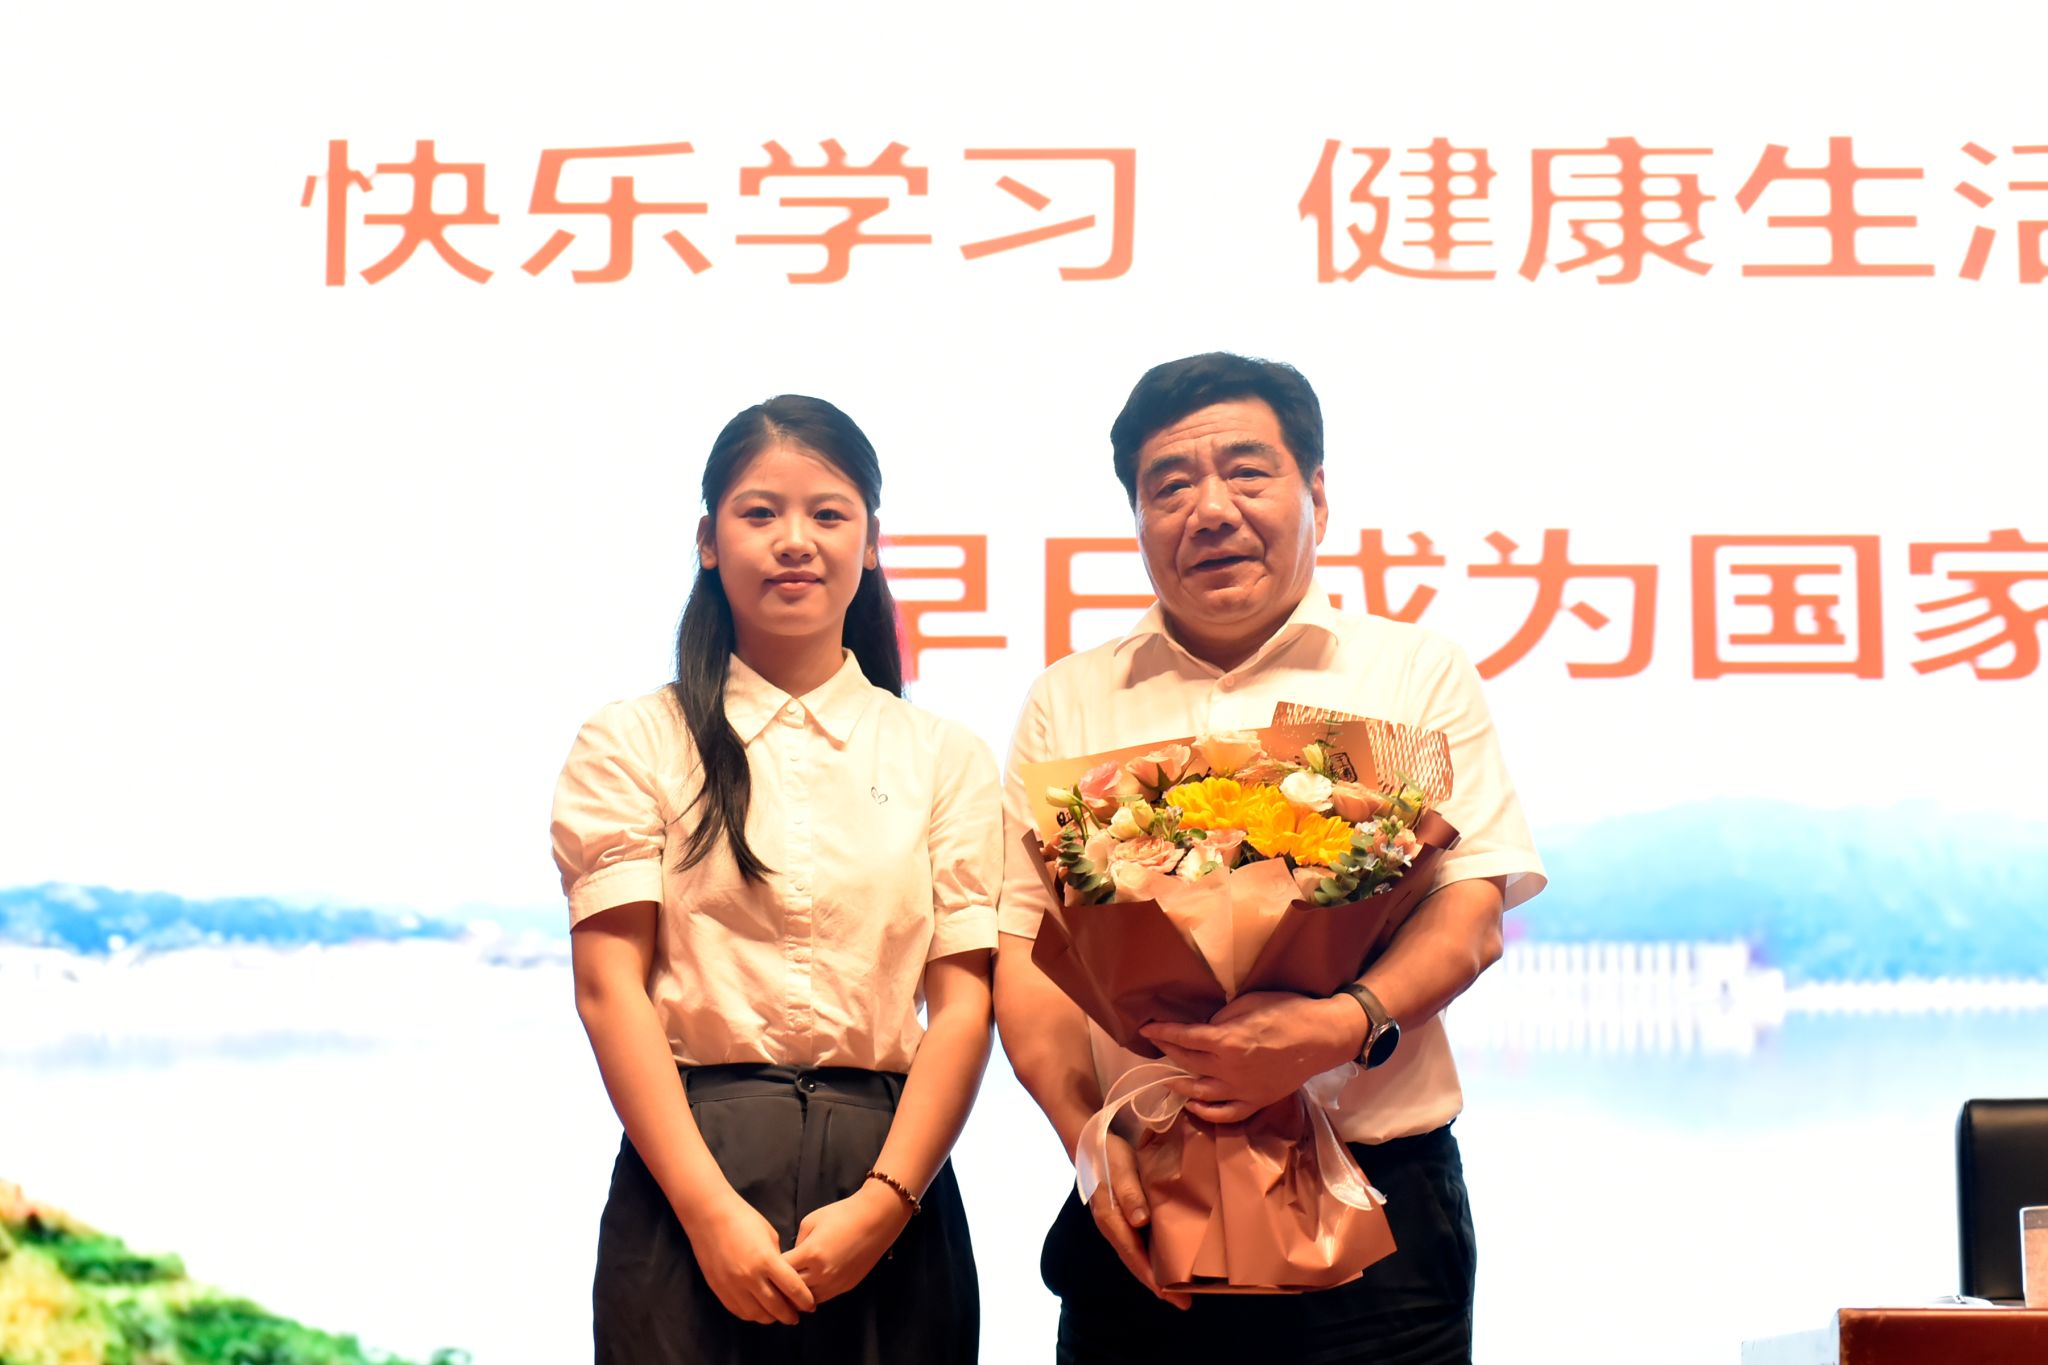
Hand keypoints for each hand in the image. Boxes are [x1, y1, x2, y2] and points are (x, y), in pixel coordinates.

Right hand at [682, 1195, 817, 1324]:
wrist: (709, 1216)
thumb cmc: (744, 1219)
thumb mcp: (770, 1236)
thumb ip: (779, 1259)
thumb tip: (785, 1277)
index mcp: (767, 1260)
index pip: (792, 1289)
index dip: (805, 1300)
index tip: (810, 1306)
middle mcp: (750, 1277)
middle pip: (776, 1307)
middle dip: (790, 1315)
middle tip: (797, 1317)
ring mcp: (733, 1285)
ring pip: (757, 1314)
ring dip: (771, 1318)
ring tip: (778, 1315)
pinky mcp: (720, 1289)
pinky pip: (739, 1311)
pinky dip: (751, 1315)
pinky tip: (759, 1311)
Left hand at [783, 1182, 910, 1304]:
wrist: (875, 1219)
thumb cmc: (841, 1214)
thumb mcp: (811, 1221)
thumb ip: (797, 1243)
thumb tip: (792, 1258)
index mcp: (810, 1254)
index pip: (781, 1271)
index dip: (771, 1270)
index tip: (764, 1266)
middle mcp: (822, 1273)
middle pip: (792, 1291)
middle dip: (781, 1287)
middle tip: (771, 1283)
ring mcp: (835, 1283)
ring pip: (807, 1300)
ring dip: (797, 1295)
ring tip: (787, 1289)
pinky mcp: (846, 1287)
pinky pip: (823, 1298)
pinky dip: (812, 1295)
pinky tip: (806, 1288)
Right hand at [1087, 1133, 1190, 1309]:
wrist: (1094, 1142)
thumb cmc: (1110, 1155)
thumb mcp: (1121, 1169)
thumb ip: (1129, 1194)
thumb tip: (1140, 1222)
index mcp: (1111, 1219)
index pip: (1133, 1255)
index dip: (1152, 1278)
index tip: (1171, 1297)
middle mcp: (1113, 1228)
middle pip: (1136, 1262)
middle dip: (1158, 1284)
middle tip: (1183, 1303)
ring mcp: (1117, 1225)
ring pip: (1137, 1255)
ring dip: (1156, 1273)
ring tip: (1179, 1290)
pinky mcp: (1124, 1218)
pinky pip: (1138, 1244)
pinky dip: (1153, 1257)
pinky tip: (1167, 1260)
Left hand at [1141, 991, 1361, 1123]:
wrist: (1323, 1036)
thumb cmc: (1288, 1011)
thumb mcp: (1249, 1003)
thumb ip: (1222, 1018)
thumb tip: (1205, 1028)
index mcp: (1226, 1041)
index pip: (1184, 1037)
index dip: (1162, 1032)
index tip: (1146, 1028)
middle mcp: (1229, 1069)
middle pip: (1187, 1062)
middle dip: (1167, 1051)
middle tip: (1155, 1044)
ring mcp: (1243, 1090)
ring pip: (1200, 1092)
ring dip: (1179, 1084)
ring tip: (1167, 1077)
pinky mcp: (1257, 1101)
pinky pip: (1226, 1113)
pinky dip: (1206, 1112)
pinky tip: (1194, 1104)